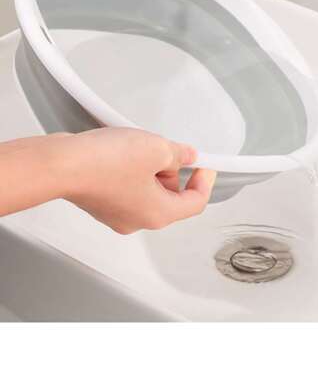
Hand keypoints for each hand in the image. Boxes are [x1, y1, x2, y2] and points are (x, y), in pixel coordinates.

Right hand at [0, 128, 215, 233]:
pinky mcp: (101, 202)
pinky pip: (127, 186)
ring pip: (148, 190)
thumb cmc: (104, 164)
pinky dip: (132, 170)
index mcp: (159, 214)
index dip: (205, 181)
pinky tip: (122, 151)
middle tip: (166, 149)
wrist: (61, 165)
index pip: (195, 203)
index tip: (206, 164)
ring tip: (139, 147)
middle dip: (173, 170)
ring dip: (151, 168)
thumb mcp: (156, 149)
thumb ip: (178, 154)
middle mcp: (138, 220)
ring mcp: (117, 213)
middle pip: (170, 197)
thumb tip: (186, 156)